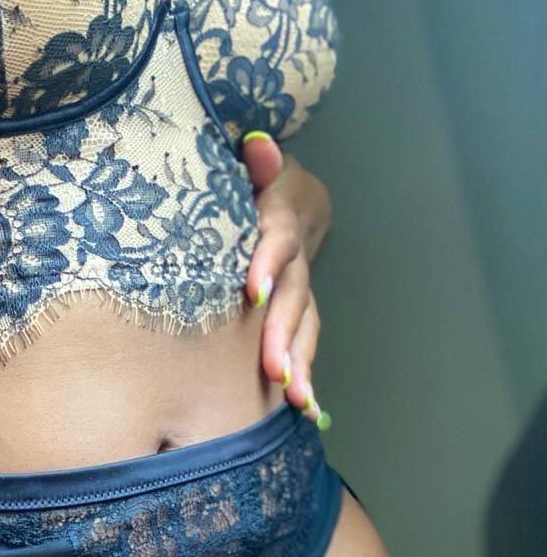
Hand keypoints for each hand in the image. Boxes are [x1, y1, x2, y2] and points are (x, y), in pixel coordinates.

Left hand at [241, 131, 332, 428]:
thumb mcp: (248, 161)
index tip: (254, 292)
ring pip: (304, 323)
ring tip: (296, 398)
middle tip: (275, 369)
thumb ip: (254, 159)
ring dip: (300, 360)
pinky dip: (305, 373)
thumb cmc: (251, 179)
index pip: (278, 237)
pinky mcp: (297, 308)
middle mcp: (295, 257)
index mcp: (281, 216)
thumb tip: (257, 147)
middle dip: (283, 332)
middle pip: (294, 294)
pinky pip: (304, 340)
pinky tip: (307, 409)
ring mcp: (300, 285)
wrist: (286, 192)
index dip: (269, 262)